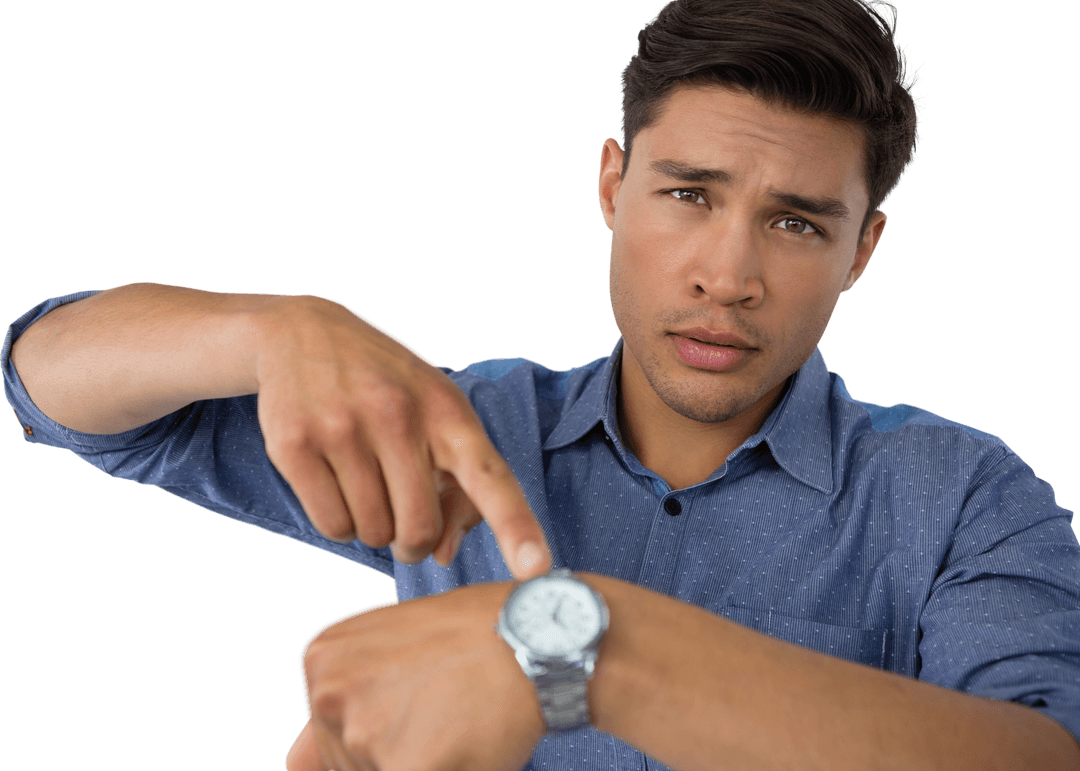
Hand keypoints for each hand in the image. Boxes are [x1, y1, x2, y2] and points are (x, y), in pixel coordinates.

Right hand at [251, 294, 550, 579]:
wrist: (304, 332)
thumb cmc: (387, 385)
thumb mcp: (435, 412)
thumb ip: (459, 484)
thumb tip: (445, 554)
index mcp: (446, 410)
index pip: (489, 475)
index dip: (516, 526)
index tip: (538, 567)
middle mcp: (398, 416)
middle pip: (421, 529)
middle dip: (415, 543)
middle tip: (405, 526)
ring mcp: (343, 429)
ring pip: (374, 533)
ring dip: (375, 530)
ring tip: (369, 488)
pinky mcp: (294, 445)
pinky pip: (332, 526)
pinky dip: (341, 524)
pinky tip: (339, 486)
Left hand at [284, 581, 545, 770]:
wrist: (541, 634)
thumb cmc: (476, 640)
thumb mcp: (393, 647)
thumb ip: (339, 705)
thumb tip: (291, 767)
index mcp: (320, 658)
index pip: (327, 742)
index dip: (385, 732)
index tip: (423, 698)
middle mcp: (328, 691)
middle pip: (351, 768)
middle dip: (401, 753)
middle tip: (446, 706)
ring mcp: (363, 730)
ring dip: (427, 762)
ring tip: (457, 720)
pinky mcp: (406, 768)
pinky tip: (469, 742)